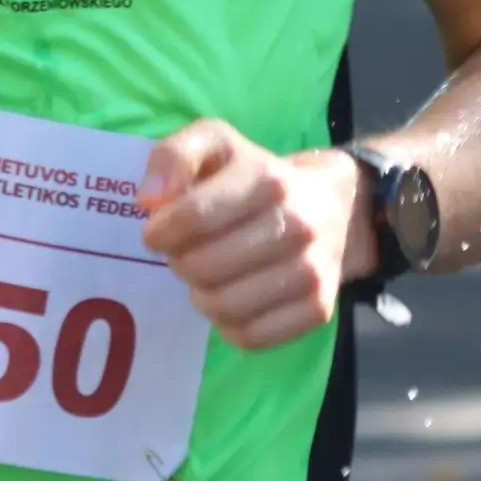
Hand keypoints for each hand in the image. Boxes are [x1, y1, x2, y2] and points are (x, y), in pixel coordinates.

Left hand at [138, 120, 363, 349]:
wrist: (333, 206)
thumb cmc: (257, 174)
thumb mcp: (216, 143)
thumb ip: (174, 156)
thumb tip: (148, 200)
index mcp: (267, 179)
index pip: (195, 216)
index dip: (162, 231)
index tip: (157, 233)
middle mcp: (296, 225)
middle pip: (204, 267)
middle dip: (181, 262)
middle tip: (186, 252)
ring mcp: (311, 271)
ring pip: (224, 307)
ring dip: (201, 295)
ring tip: (208, 275)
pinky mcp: (318, 309)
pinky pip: (250, 337)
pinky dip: (229, 324)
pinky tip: (233, 297)